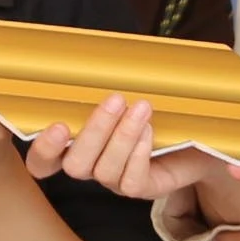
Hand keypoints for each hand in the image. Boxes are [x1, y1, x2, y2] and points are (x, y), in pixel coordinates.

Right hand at [26, 95, 227, 200]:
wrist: (196, 134)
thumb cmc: (153, 108)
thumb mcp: (126, 91)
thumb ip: (104, 81)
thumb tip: (94, 52)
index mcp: (77, 144)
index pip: (43, 161)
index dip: (43, 150)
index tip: (57, 125)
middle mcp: (92, 165)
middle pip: (74, 165)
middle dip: (93, 132)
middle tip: (115, 99)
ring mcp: (115, 180)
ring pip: (103, 171)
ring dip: (122, 137)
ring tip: (142, 108)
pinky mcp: (141, 188)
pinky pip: (130, 182)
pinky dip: (138, 155)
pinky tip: (149, 131)